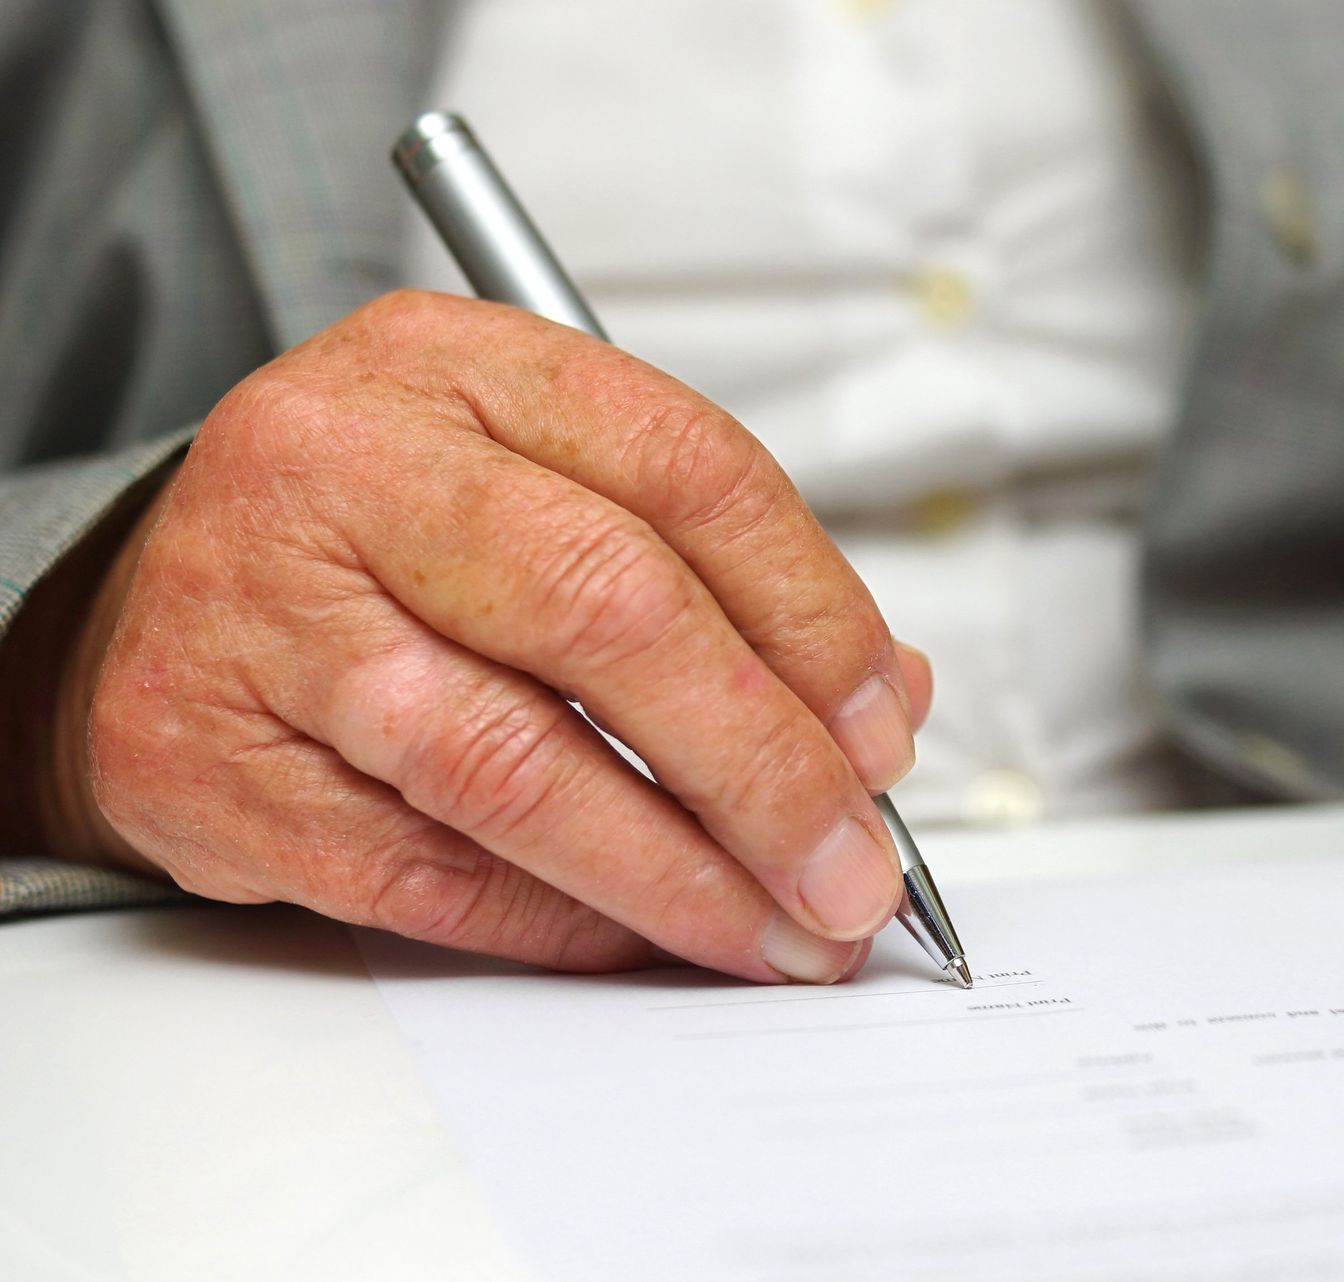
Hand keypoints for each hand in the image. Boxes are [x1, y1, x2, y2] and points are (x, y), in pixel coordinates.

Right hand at [56, 290, 932, 981]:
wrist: (142, 606)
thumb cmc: (373, 543)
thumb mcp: (538, 482)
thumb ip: (713, 573)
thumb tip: (882, 703)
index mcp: (452, 362)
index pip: (689, 470)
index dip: (815, 616)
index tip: (882, 729)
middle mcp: (345, 465)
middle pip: (611, 612)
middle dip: (766, 766)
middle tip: (852, 863)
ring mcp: (262, 616)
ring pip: (516, 765)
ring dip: (681, 875)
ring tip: (781, 929)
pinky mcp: (207, 762)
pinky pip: (429, 872)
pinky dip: (565, 922)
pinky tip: (647, 936)